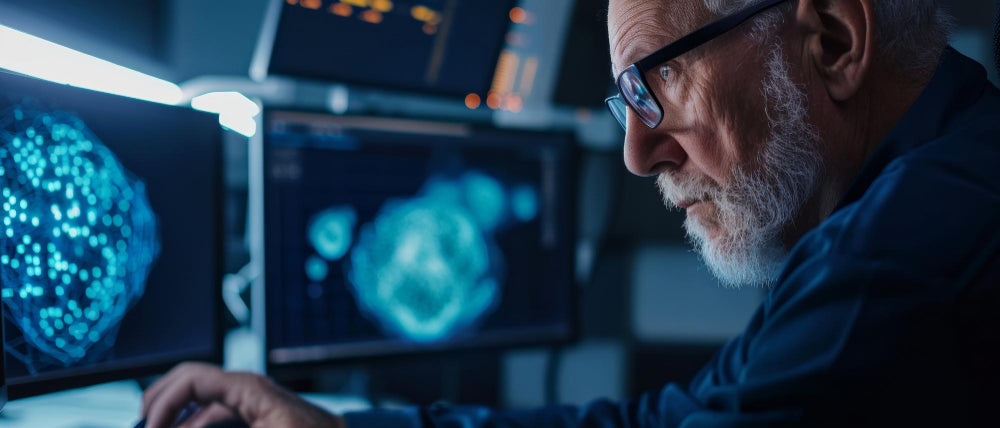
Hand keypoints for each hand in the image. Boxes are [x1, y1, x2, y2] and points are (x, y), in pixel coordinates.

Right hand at [141, 362, 345, 427]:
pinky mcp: (255, 417)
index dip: (162, 402)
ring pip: (198, 406)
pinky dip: (194, 426)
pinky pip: (214, 416)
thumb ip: (212, 425)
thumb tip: (180, 426)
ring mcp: (251, 402)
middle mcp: (247, 389)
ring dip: (176, 420)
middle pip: (188, 384)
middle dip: (161, 407)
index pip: (189, 378)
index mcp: (249, 388)